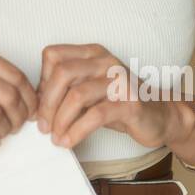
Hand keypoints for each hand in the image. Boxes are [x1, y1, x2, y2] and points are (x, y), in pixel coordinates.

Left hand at [34, 44, 182, 149]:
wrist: (159, 116)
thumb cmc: (118, 104)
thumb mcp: (88, 92)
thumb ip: (65, 91)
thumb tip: (35, 105)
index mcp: (91, 53)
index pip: (52, 56)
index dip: (41, 81)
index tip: (41, 106)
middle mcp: (105, 61)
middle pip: (61, 73)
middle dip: (47, 103)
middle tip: (43, 127)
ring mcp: (119, 80)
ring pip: (77, 95)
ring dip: (61, 120)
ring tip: (56, 138)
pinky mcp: (130, 102)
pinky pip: (96, 115)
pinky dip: (77, 131)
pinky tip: (69, 141)